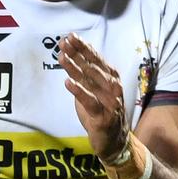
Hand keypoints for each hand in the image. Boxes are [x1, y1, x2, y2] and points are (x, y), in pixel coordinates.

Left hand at [57, 33, 128, 161]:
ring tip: (62, 58)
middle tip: (65, 42)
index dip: (83, 47)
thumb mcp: (92, 91)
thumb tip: (70, 54)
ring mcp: (109, 102)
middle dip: (78, 53)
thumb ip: (84, 75)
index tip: (70, 37)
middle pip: (93, 67)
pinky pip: (91, 103)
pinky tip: (68, 83)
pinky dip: (79, 92)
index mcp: (110, 79)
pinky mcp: (103, 117)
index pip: (96, 59)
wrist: (115, 141)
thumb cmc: (101, 113)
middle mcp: (112, 88)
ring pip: (91, 82)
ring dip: (76, 69)